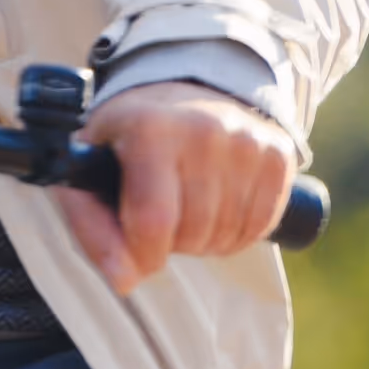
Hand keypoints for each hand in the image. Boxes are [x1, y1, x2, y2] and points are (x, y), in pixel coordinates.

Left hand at [60, 81, 295, 294]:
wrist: (182, 86)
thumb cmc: (126, 138)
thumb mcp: (89, 170)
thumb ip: (93, 228)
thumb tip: (124, 282)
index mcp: (149, 129)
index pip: (153, 221)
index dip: (143, 254)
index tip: (135, 252)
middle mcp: (204, 130)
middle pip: (192, 233)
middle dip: (171, 244)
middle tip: (159, 217)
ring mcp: (247, 141)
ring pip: (228, 234)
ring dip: (204, 242)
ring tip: (186, 211)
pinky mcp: (278, 154)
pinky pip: (261, 226)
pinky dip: (237, 235)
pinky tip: (218, 213)